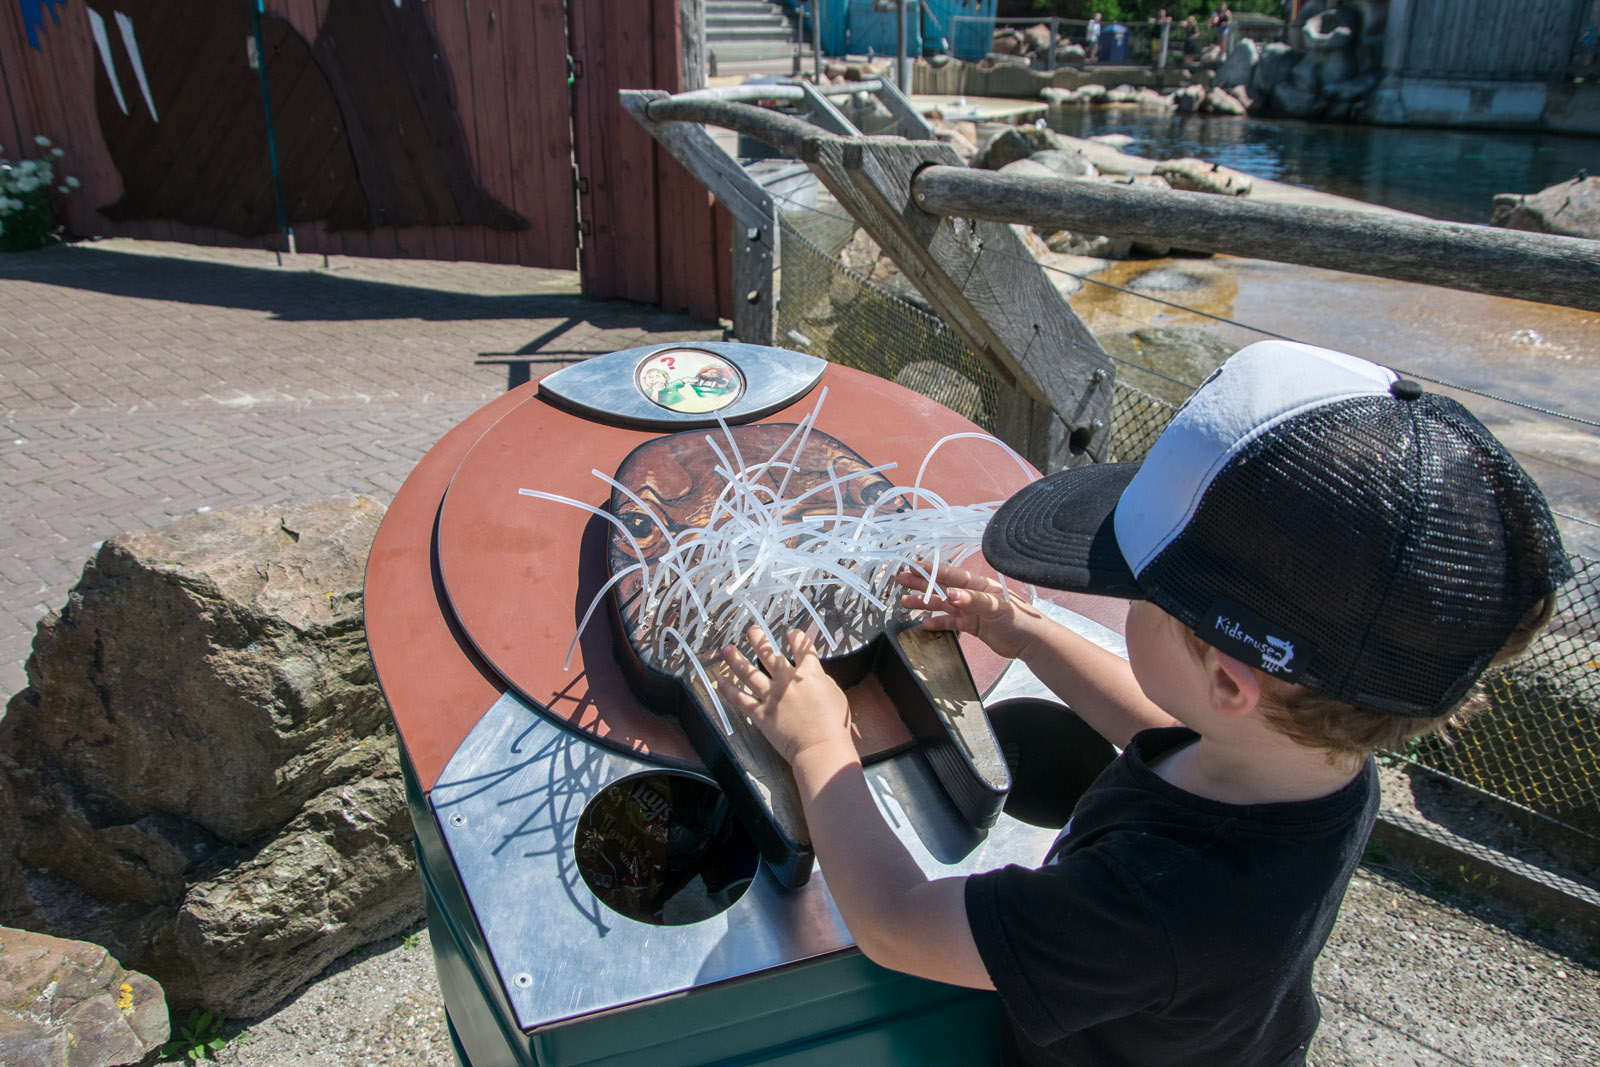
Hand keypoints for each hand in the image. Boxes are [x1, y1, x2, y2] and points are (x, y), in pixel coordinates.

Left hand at [718, 627, 853, 765]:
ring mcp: (771, 696)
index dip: (796, 637)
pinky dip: (730, 691)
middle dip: (758, 639)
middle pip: (769, 653)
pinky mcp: (761, 714)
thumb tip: (814, 675)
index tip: (792, 634)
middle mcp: (786, 680)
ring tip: (728, 649)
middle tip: (751, 631)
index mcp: (809, 673)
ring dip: (737, 659)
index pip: (802, 646)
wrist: (821, 746)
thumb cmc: (834, 724)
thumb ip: (822, 680)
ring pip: (749, 673)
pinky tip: (722, 683)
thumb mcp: (835, 693)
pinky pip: (741, 700)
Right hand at [896, 563, 1046, 660]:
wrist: (1031, 642)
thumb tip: (950, 595)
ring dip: (925, 603)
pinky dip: (938, 623)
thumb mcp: (996, 607)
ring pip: (943, 605)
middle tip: (902, 580)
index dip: (932, 570)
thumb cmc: (1019, 619)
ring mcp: (971, 610)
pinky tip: (925, 624)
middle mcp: (973, 595)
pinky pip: (951, 622)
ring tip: (906, 603)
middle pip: (943, 587)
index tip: (914, 566)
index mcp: (979, 584)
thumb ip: (973, 600)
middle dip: (922, 584)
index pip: (951, 574)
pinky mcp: (972, 625)